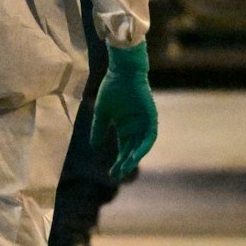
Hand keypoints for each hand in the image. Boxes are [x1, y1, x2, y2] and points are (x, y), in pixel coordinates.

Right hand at [91, 42, 157, 179]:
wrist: (122, 71)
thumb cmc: (112, 88)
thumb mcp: (102, 113)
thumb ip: (98, 130)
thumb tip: (95, 148)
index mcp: (125, 126)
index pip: (123, 149)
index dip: (118, 161)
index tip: (111, 173)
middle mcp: (136, 127)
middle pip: (132, 151)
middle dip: (124, 164)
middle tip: (116, 175)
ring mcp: (144, 123)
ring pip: (141, 146)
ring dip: (134, 158)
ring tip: (124, 168)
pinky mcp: (151, 117)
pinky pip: (149, 136)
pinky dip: (143, 147)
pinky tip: (135, 156)